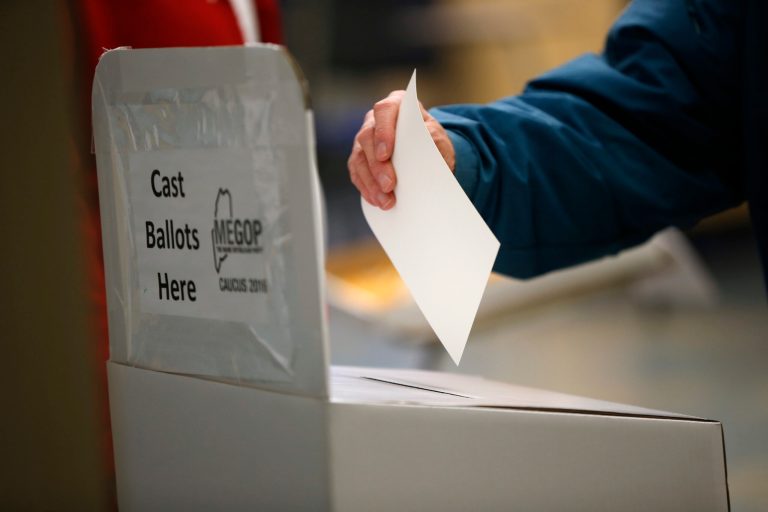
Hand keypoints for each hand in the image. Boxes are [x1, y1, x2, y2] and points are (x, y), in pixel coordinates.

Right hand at [348, 90, 455, 209]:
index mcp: (396, 105)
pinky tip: (376, 200)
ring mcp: (365, 139)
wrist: (429, 155)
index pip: (384, 111)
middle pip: (367, 138)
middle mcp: (375, 120)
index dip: (383, 132)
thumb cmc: (432, 142)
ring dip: (371, 182)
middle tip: (389, 186)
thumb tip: (425, 149)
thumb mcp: (439, 138)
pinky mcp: (360, 159)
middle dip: (377, 166)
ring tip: (385, 201)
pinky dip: (366, 188)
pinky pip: (356, 173)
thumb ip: (433, 139)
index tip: (386, 154)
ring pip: (359, 158)